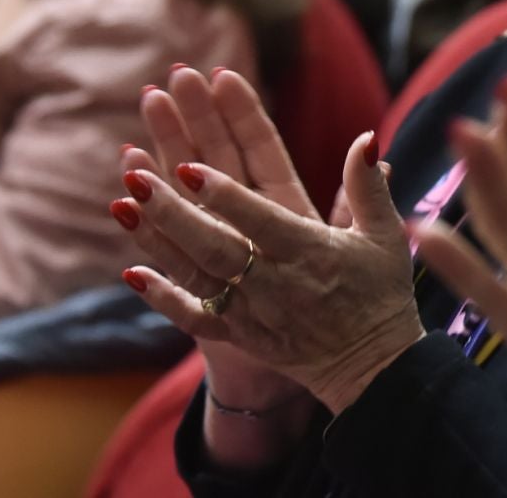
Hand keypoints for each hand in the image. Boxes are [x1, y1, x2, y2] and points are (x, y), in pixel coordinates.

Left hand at [117, 69, 422, 414]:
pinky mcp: (240, 335)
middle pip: (215, 245)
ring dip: (157, 240)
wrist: (374, 369)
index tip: (190, 167)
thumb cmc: (379, 293)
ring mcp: (253, 311)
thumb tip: (368, 138)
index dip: (224, 196)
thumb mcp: (384, 236)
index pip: (259, 220)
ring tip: (122, 204)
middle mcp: (275, 282)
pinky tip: (131, 273)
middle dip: (173, 212)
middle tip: (136, 177)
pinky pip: (196, 318)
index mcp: (309, 252)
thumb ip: (367, 186)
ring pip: (197, 275)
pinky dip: (164, 298)